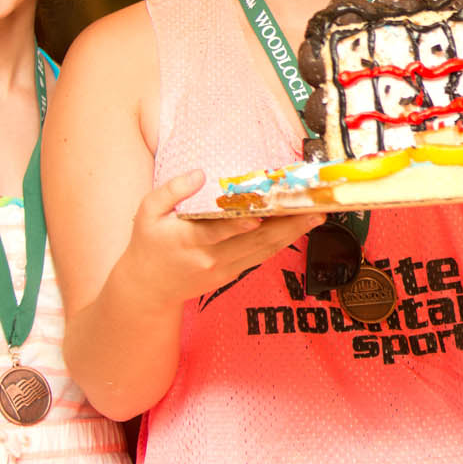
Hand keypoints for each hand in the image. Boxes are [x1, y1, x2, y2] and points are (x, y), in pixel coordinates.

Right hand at [119, 169, 323, 307]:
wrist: (147, 288)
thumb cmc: (147, 245)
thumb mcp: (147, 213)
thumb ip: (171, 191)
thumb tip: (199, 174)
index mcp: (187, 241)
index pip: (217, 233)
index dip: (238, 226)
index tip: (259, 216)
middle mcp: (210, 257)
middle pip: (253, 242)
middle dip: (285, 226)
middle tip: (312, 210)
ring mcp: (224, 268)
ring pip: (264, 250)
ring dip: (292, 234)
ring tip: (315, 216)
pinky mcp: (232, 274)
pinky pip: (261, 256)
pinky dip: (280, 242)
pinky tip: (298, 228)